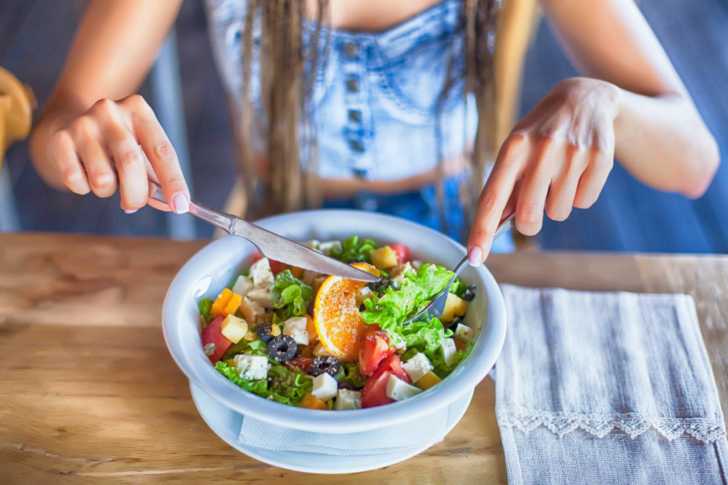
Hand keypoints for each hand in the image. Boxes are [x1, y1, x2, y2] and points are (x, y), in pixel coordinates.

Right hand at [32, 95, 188, 212]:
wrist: (68, 123)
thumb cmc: (116, 144)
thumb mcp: (140, 150)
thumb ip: (156, 177)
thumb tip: (172, 205)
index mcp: (139, 110)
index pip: (162, 151)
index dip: (173, 181)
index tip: (180, 206)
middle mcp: (110, 111)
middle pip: (130, 162)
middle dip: (137, 194)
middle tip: (134, 204)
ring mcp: (83, 124)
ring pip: (102, 178)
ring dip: (107, 191)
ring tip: (105, 179)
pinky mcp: (60, 139)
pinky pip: (76, 181)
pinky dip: (84, 188)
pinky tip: (83, 173)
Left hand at [467, 77, 620, 263]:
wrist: (586, 98)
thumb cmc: (541, 133)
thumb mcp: (517, 149)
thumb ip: (506, 185)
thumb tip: (493, 228)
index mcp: (513, 147)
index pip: (492, 198)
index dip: (481, 231)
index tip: (473, 258)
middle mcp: (542, 148)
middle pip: (529, 218)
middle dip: (529, 223)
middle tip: (534, 205)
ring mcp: (574, 152)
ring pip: (559, 213)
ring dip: (557, 204)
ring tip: (559, 175)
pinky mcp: (600, 157)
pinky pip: (584, 203)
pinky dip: (580, 195)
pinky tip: (579, 170)